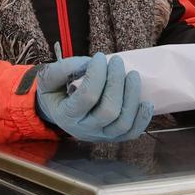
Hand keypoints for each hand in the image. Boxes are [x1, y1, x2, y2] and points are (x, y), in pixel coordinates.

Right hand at [34, 54, 152, 142]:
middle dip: (116, 82)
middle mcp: (85, 130)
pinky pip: (132, 132)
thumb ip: (59, 70)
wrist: (58, 112)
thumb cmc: (56, 93)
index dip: (97, 74)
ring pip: (123, 122)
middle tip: (117, 61)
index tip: (99, 57)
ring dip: (132, 96)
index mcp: (67, 116)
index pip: (87, 96)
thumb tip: (87, 64)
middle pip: (109, 110)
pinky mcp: (115, 137)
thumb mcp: (48, 80)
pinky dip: (143, 119)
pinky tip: (146, 101)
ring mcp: (102, 136)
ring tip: (133, 75)